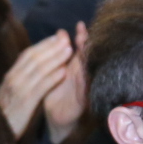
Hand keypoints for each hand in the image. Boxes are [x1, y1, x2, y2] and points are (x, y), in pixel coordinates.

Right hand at [0, 32, 74, 136]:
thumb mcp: (9, 91)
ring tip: (70, 50)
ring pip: (39, 69)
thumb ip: (19, 78)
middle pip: (34, 58)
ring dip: (56, 58)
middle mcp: (13, 78)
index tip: (57, 37)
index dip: (43, 44)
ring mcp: (19, 89)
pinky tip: (63, 72)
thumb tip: (31, 66)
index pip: (27, 54)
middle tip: (66, 38)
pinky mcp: (25, 102)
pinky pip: (40, 87)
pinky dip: (52, 78)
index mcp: (10, 75)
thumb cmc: (4, 112)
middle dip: (52, 47)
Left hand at [41, 24, 87, 143]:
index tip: (80, 25)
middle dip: (87, 46)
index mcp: (74, 68)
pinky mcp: (81, 104)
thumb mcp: (55, 70)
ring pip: (88, 73)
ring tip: (87, 49)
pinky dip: (85, 85)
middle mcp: (81, 77)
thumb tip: (61, 31)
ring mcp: (83, 90)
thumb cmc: (56, 92)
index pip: (79, 50)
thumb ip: (58, 53)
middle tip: (85, 33)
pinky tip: (85, 76)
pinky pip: (85, 93)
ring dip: (88, 63)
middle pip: (87, 58)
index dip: (81, 38)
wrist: (55, 118)